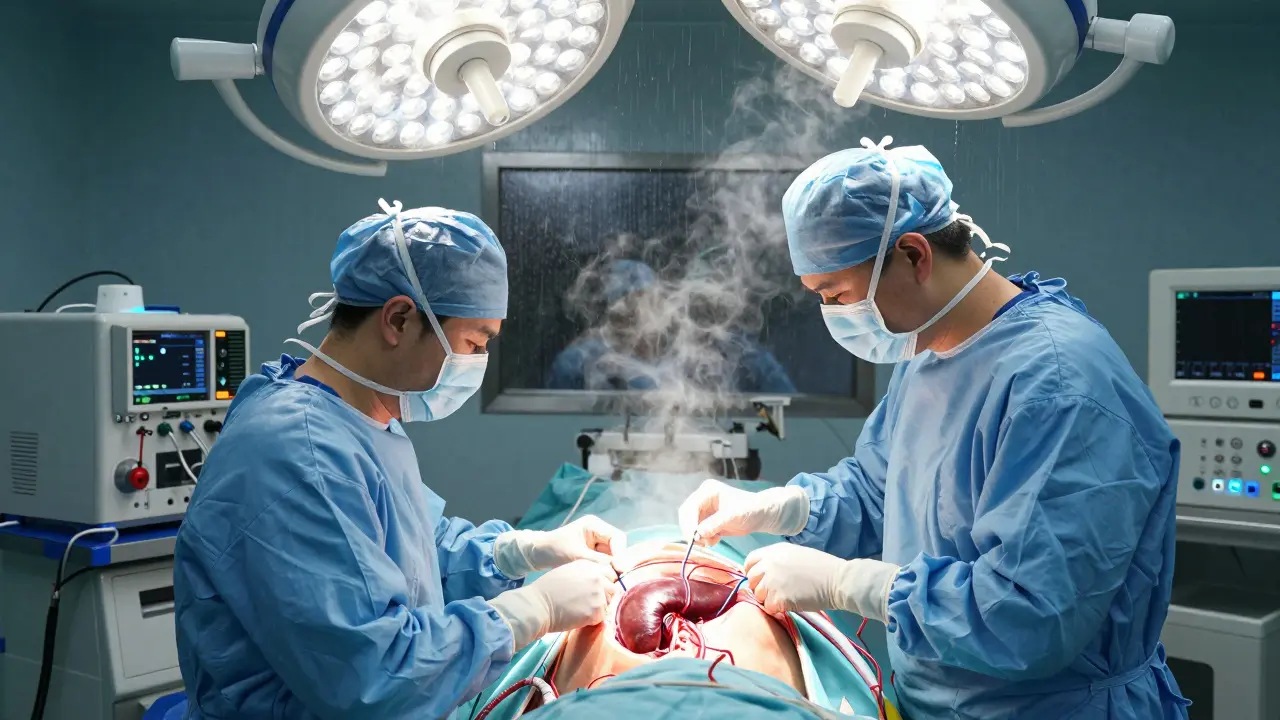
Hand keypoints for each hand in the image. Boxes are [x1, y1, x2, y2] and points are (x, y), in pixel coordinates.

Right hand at [488, 560, 619, 649]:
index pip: (609, 573)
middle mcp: (597, 576)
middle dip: (604, 597)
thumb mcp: (568, 572)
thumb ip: (585, 575)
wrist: (538, 605)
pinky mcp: (597, 610)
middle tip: (588, 604)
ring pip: (608, 604)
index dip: (604, 583)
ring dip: (598, 608)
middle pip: (612, 588)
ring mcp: (598, 593)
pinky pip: (601, 617)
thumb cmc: (547, 590)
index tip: (595, 591)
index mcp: (589, 565)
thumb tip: (598, 584)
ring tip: (581, 610)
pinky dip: (592, 620)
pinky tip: (578, 617)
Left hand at [494, 516, 626, 577]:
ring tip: (609, 580)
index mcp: (594, 525)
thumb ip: (599, 561)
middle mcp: (598, 532)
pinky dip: (605, 570)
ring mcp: (596, 543)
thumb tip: (619, 569)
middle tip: (616, 577)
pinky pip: (605, 562)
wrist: (538, 555)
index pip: (617, 537)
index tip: (619, 568)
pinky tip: (603, 579)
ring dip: (611, 567)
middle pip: (617, 547)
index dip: (621, 553)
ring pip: (613, 556)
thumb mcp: (577, 555)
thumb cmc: (555, 550)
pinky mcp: (593, 554)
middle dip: (617, 562)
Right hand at [677, 479, 809, 546]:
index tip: (693, 538)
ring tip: (712, 542)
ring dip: (698, 536)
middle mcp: (703, 498)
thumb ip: (715, 524)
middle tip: (699, 543)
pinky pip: (698, 531)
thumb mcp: (733, 516)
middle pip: (686, 516)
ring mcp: (704, 509)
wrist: (761, 515)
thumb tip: (698, 533)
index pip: (690, 507)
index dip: (689, 523)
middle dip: (691, 531)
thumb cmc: (750, 510)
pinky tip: (715, 540)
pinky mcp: (708, 520)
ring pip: (691, 525)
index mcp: (708, 491)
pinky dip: (704, 538)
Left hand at [743, 543, 898, 622]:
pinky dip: (777, 610)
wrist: (838, 581)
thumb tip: (766, 572)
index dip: (753, 572)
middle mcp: (769, 564)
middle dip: (760, 587)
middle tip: (775, 592)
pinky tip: (788, 606)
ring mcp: (772, 581)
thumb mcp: (796, 554)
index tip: (761, 579)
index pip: (750, 561)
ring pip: (758, 596)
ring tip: (784, 599)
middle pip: (752, 580)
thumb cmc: (823, 567)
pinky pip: (768, 608)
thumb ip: (778, 561)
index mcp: (774, 551)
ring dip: (768, 600)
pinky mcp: (779, 598)